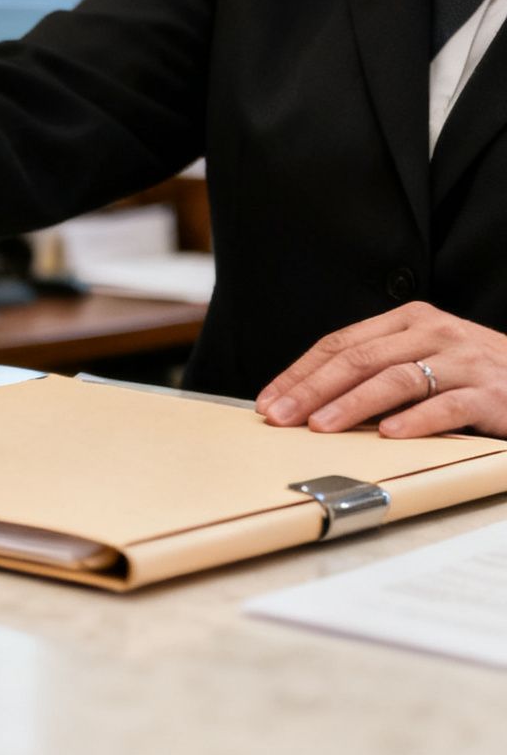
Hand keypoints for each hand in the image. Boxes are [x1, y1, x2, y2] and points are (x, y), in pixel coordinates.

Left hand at [255, 302, 506, 437]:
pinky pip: (447, 406)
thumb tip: (312, 401)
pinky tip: (388, 434)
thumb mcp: (425, 358)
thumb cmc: (477, 373)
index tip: (269, 401)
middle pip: (359, 359)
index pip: (340, 343)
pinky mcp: (493, 393)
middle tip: (280, 417)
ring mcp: (465, 361)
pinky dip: (415, 420)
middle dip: (312, 390)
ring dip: (352, 405)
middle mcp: (434, 333)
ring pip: (396, 379)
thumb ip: (379, 369)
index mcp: (410, 321)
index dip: (300, 373)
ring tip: (320, 427)